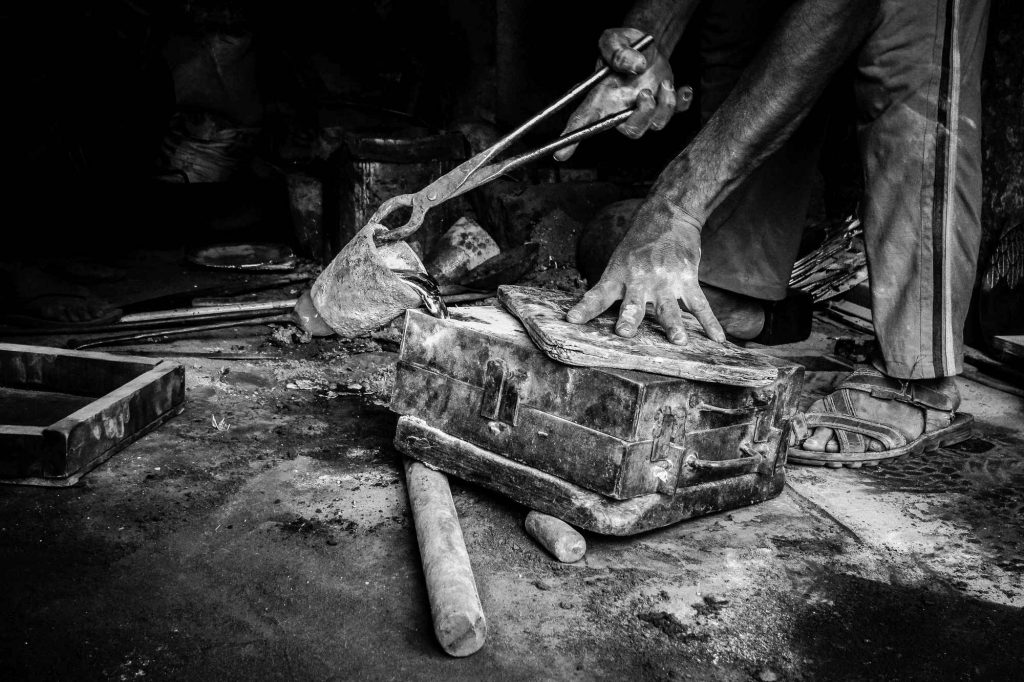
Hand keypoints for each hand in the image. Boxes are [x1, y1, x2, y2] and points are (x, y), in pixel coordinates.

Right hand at [554, 27, 691, 161]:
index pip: (583, 120)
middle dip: (643, 116)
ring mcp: (644, 110)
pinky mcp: (664, 104)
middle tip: (646, 93)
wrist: (645, 44)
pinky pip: (678, 112)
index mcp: (602, 98)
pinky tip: (684, 88)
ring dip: (666, 106)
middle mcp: (622, 109)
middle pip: (632, 130)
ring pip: (657, 124)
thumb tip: (636, 67)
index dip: (571, 139)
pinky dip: (683, 102)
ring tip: (665, 83)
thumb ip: (617, 51)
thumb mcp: (613, 39)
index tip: (560, 154)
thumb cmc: (622, 45)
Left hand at [566, 196, 725, 344]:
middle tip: (624, 332)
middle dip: (629, 318)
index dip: (584, 309)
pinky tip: (717, 338)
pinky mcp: (687, 279)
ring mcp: (665, 281)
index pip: (597, 296)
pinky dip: (710, 322)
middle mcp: (640, 280)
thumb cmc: (638, 244)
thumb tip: (593, 314)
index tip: (572, 320)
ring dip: (673, 325)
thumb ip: (612, 289)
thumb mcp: (618, 262)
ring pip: (669, 307)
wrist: (668, 216)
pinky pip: (699, 304)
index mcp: (618, 276)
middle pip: (633, 303)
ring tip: (678, 340)